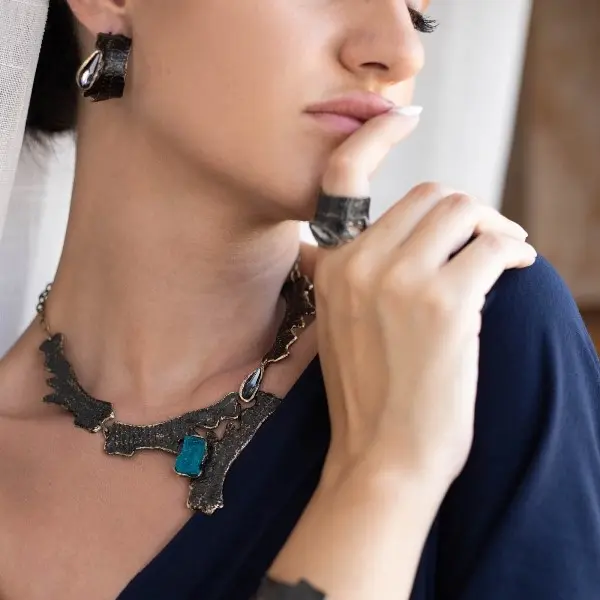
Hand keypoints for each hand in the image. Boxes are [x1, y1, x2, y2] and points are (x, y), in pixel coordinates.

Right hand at [313, 110, 536, 494]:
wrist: (383, 457)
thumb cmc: (371, 395)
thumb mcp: (339, 326)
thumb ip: (343, 275)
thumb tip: (354, 242)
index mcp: (330, 267)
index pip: (344, 177)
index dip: (376, 136)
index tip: (404, 116)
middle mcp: (358, 264)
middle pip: (429, 194)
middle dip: (464, 212)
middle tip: (483, 239)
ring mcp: (398, 281)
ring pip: (461, 209)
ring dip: (490, 228)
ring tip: (500, 257)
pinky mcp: (443, 303)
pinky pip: (490, 247)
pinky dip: (510, 252)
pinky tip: (514, 270)